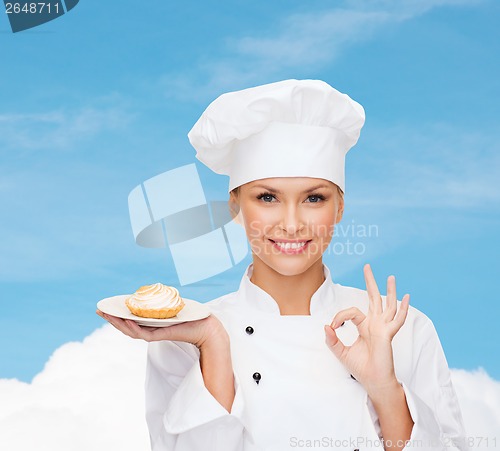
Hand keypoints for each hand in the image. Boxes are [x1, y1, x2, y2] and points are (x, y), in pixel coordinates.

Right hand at [96, 310, 227, 348]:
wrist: (206, 327)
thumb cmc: (192, 316)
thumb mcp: (172, 305)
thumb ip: (162, 300)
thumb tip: (154, 288)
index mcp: (151, 324)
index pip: (129, 321)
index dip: (116, 316)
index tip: (104, 309)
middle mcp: (151, 330)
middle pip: (126, 326)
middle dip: (111, 319)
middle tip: (99, 311)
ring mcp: (155, 334)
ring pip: (132, 331)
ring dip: (118, 324)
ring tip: (108, 316)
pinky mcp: (161, 335)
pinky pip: (144, 333)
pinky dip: (134, 327)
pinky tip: (126, 320)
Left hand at [324, 263, 409, 396]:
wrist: (373, 382)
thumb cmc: (361, 368)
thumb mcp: (341, 352)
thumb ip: (332, 340)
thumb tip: (325, 326)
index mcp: (365, 326)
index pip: (352, 311)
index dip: (340, 316)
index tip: (333, 326)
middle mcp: (375, 324)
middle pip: (373, 298)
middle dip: (370, 282)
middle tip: (367, 266)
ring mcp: (383, 328)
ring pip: (387, 305)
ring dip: (389, 291)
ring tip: (391, 277)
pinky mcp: (388, 335)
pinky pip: (397, 321)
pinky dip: (403, 310)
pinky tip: (407, 298)